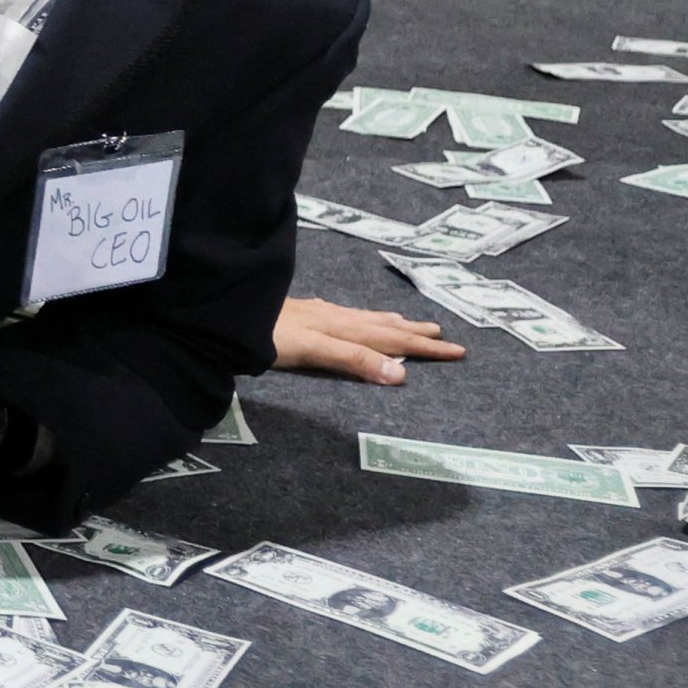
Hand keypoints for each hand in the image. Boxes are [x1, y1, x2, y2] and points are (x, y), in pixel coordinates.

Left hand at [274, 296, 465, 384]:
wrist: (229, 313)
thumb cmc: (268, 336)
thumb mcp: (315, 350)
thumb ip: (355, 360)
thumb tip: (402, 374)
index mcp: (344, 327)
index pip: (393, 339)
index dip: (425, 347)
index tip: (457, 350)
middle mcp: (336, 317)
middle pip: (384, 326)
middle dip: (415, 333)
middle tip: (445, 336)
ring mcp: (319, 313)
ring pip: (365, 318)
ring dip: (391, 323)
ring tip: (411, 323)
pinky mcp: (303, 314)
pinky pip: (346, 315)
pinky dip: (363, 318)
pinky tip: (354, 316)